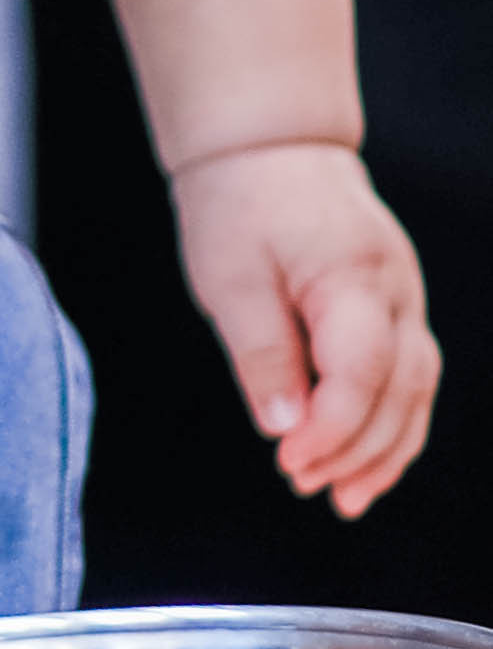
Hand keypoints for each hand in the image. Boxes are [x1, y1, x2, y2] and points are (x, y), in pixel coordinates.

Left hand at [173, 143, 438, 519]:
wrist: (269, 150)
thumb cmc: (240, 207)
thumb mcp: (230, 279)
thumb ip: (261, 352)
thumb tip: (284, 425)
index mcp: (352, 277)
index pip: (362, 372)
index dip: (331, 428)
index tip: (287, 462)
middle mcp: (395, 290)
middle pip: (401, 389)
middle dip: (357, 449)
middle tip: (302, 484)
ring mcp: (406, 298)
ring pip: (418, 389)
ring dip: (386, 449)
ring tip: (344, 498)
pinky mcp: (398, 308)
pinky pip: (412, 376)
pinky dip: (393, 423)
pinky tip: (364, 464)